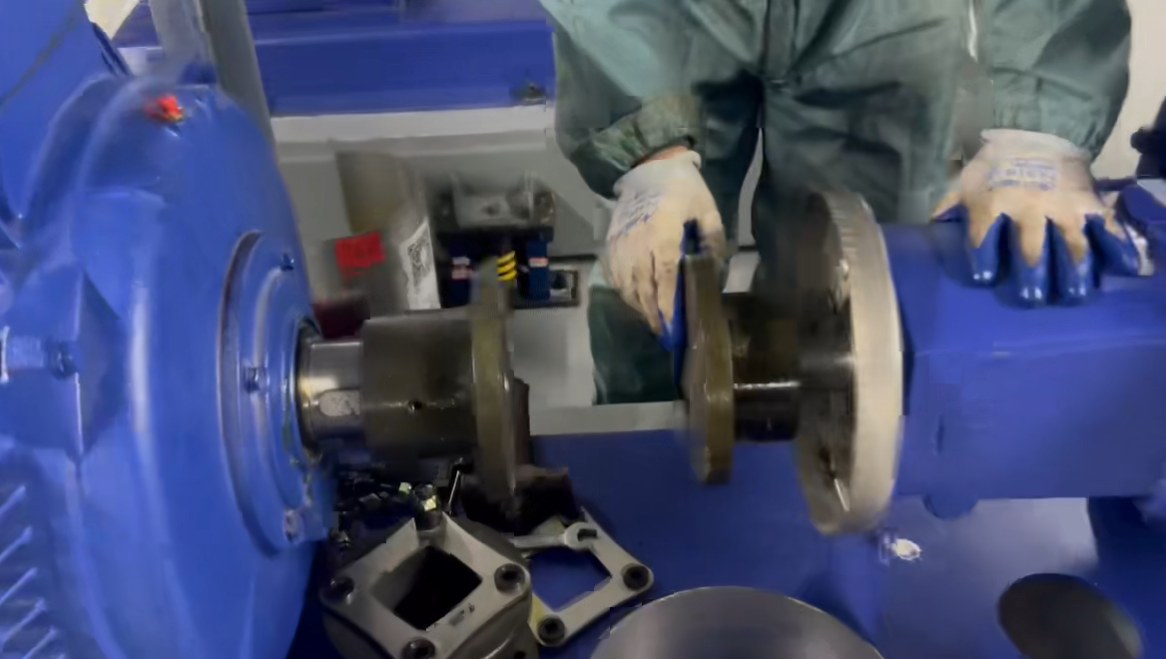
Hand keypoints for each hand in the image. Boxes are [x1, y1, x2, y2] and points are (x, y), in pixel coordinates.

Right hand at [605, 149, 725, 333]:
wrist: (648, 166)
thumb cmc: (683, 188)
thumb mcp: (707, 210)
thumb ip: (713, 241)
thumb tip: (714, 271)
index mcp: (663, 233)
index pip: (663, 277)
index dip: (667, 305)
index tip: (673, 326)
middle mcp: (638, 242)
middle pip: (643, 288)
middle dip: (654, 314)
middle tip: (666, 334)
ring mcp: (621, 244)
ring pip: (626, 286)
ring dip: (639, 307)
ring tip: (653, 321)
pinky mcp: (611, 243)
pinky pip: (615, 276)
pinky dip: (625, 293)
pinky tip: (636, 302)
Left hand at [934, 129, 1142, 303]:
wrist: (1037, 128)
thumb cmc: (994, 165)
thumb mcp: (966, 182)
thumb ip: (949, 207)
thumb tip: (932, 228)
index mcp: (993, 205)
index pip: (984, 236)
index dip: (983, 256)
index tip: (983, 278)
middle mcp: (1029, 208)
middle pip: (1031, 246)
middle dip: (1032, 272)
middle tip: (1031, 299)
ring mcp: (1062, 207)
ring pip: (1070, 242)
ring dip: (1073, 270)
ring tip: (1074, 294)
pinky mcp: (1089, 204)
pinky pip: (1106, 228)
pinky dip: (1117, 247)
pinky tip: (1125, 268)